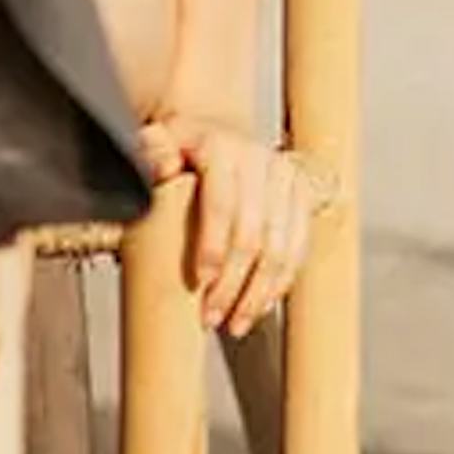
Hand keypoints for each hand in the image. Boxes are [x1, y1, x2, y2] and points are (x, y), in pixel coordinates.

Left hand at [148, 115, 318, 336]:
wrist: (221, 131)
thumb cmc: (182, 150)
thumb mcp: (158, 143)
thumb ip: (151, 153)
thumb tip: (161, 169)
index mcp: (222, 149)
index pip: (222, 204)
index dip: (214, 247)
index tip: (201, 283)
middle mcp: (260, 162)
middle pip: (254, 233)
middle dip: (234, 283)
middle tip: (213, 317)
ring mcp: (286, 179)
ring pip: (281, 246)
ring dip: (259, 291)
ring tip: (237, 322)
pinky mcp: (303, 196)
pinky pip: (299, 247)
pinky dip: (282, 281)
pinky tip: (263, 304)